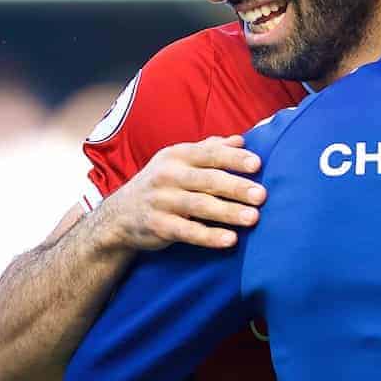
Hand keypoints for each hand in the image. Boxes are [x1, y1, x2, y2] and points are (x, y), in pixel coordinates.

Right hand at [92, 135, 265, 250]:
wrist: (118, 215)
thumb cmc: (161, 184)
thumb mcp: (178, 161)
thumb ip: (209, 149)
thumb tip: (241, 141)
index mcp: (177, 155)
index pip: (209, 154)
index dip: (233, 158)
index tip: (258, 164)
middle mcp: (168, 175)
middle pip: (208, 180)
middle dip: (236, 187)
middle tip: (262, 195)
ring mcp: (162, 201)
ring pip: (200, 206)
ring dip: (228, 212)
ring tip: (253, 218)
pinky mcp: (158, 226)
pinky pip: (187, 232)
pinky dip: (209, 236)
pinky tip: (230, 240)